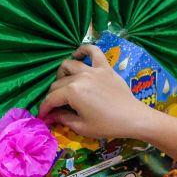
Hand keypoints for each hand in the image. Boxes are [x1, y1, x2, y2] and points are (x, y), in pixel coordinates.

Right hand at [38, 44, 155, 139]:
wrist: (133, 118)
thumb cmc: (107, 125)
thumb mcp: (82, 126)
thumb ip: (62, 118)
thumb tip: (50, 116)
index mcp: (72, 92)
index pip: (51, 99)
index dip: (44, 109)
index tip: (43, 116)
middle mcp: (80, 76)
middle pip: (58, 83)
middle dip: (53, 96)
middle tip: (55, 107)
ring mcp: (93, 69)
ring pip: (69, 65)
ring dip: (63, 74)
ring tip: (65, 84)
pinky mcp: (105, 67)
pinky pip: (93, 51)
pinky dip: (84, 50)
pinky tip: (78, 55)